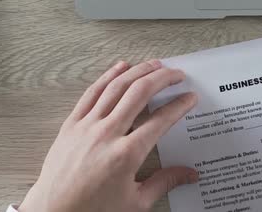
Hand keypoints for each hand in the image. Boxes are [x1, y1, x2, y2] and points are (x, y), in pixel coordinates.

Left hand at [18, 60, 198, 211]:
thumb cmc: (92, 211)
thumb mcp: (135, 203)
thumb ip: (165, 183)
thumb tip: (190, 174)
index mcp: (126, 155)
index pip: (160, 121)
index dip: (179, 106)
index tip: (190, 97)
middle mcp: (107, 134)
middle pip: (140, 93)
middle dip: (163, 79)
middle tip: (177, 74)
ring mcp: (87, 126)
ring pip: (116, 87)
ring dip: (138, 71)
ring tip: (155, 64)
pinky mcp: (71, 124)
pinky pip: (92, 92)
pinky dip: (108, 76)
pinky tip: (120, 67)